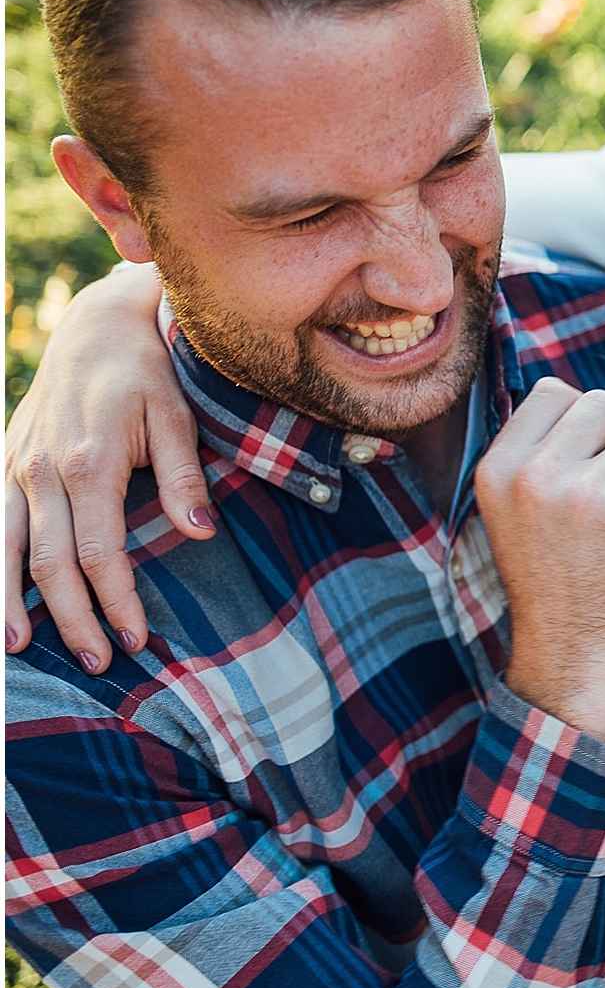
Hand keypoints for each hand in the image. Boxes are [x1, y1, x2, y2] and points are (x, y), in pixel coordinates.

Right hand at [6, 266, 210, 672]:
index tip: (136, 638)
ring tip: (20, 649)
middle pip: (49, 563)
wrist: (96, 327)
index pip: (98, 551)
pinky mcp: (3, 463)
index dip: (115, 600)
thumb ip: (184, 476)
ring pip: (3, 550)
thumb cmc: (147, 373)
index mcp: (89, 463)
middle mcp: (41, 471)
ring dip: (10, 603)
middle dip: (72, 617)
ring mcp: (14, 467)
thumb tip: (202, 531)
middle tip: (100, 661)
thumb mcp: (178, 416)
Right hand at [472, 377, 604, 747]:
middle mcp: (534, 476)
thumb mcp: (519, 515)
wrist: (571, 661)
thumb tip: (588, 403)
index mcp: (498, 470)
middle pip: (603, 404)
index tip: (593, 464)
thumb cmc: (556, 585)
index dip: (587, 423)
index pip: (552, 392)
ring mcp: (583, 493)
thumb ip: (541, 457)